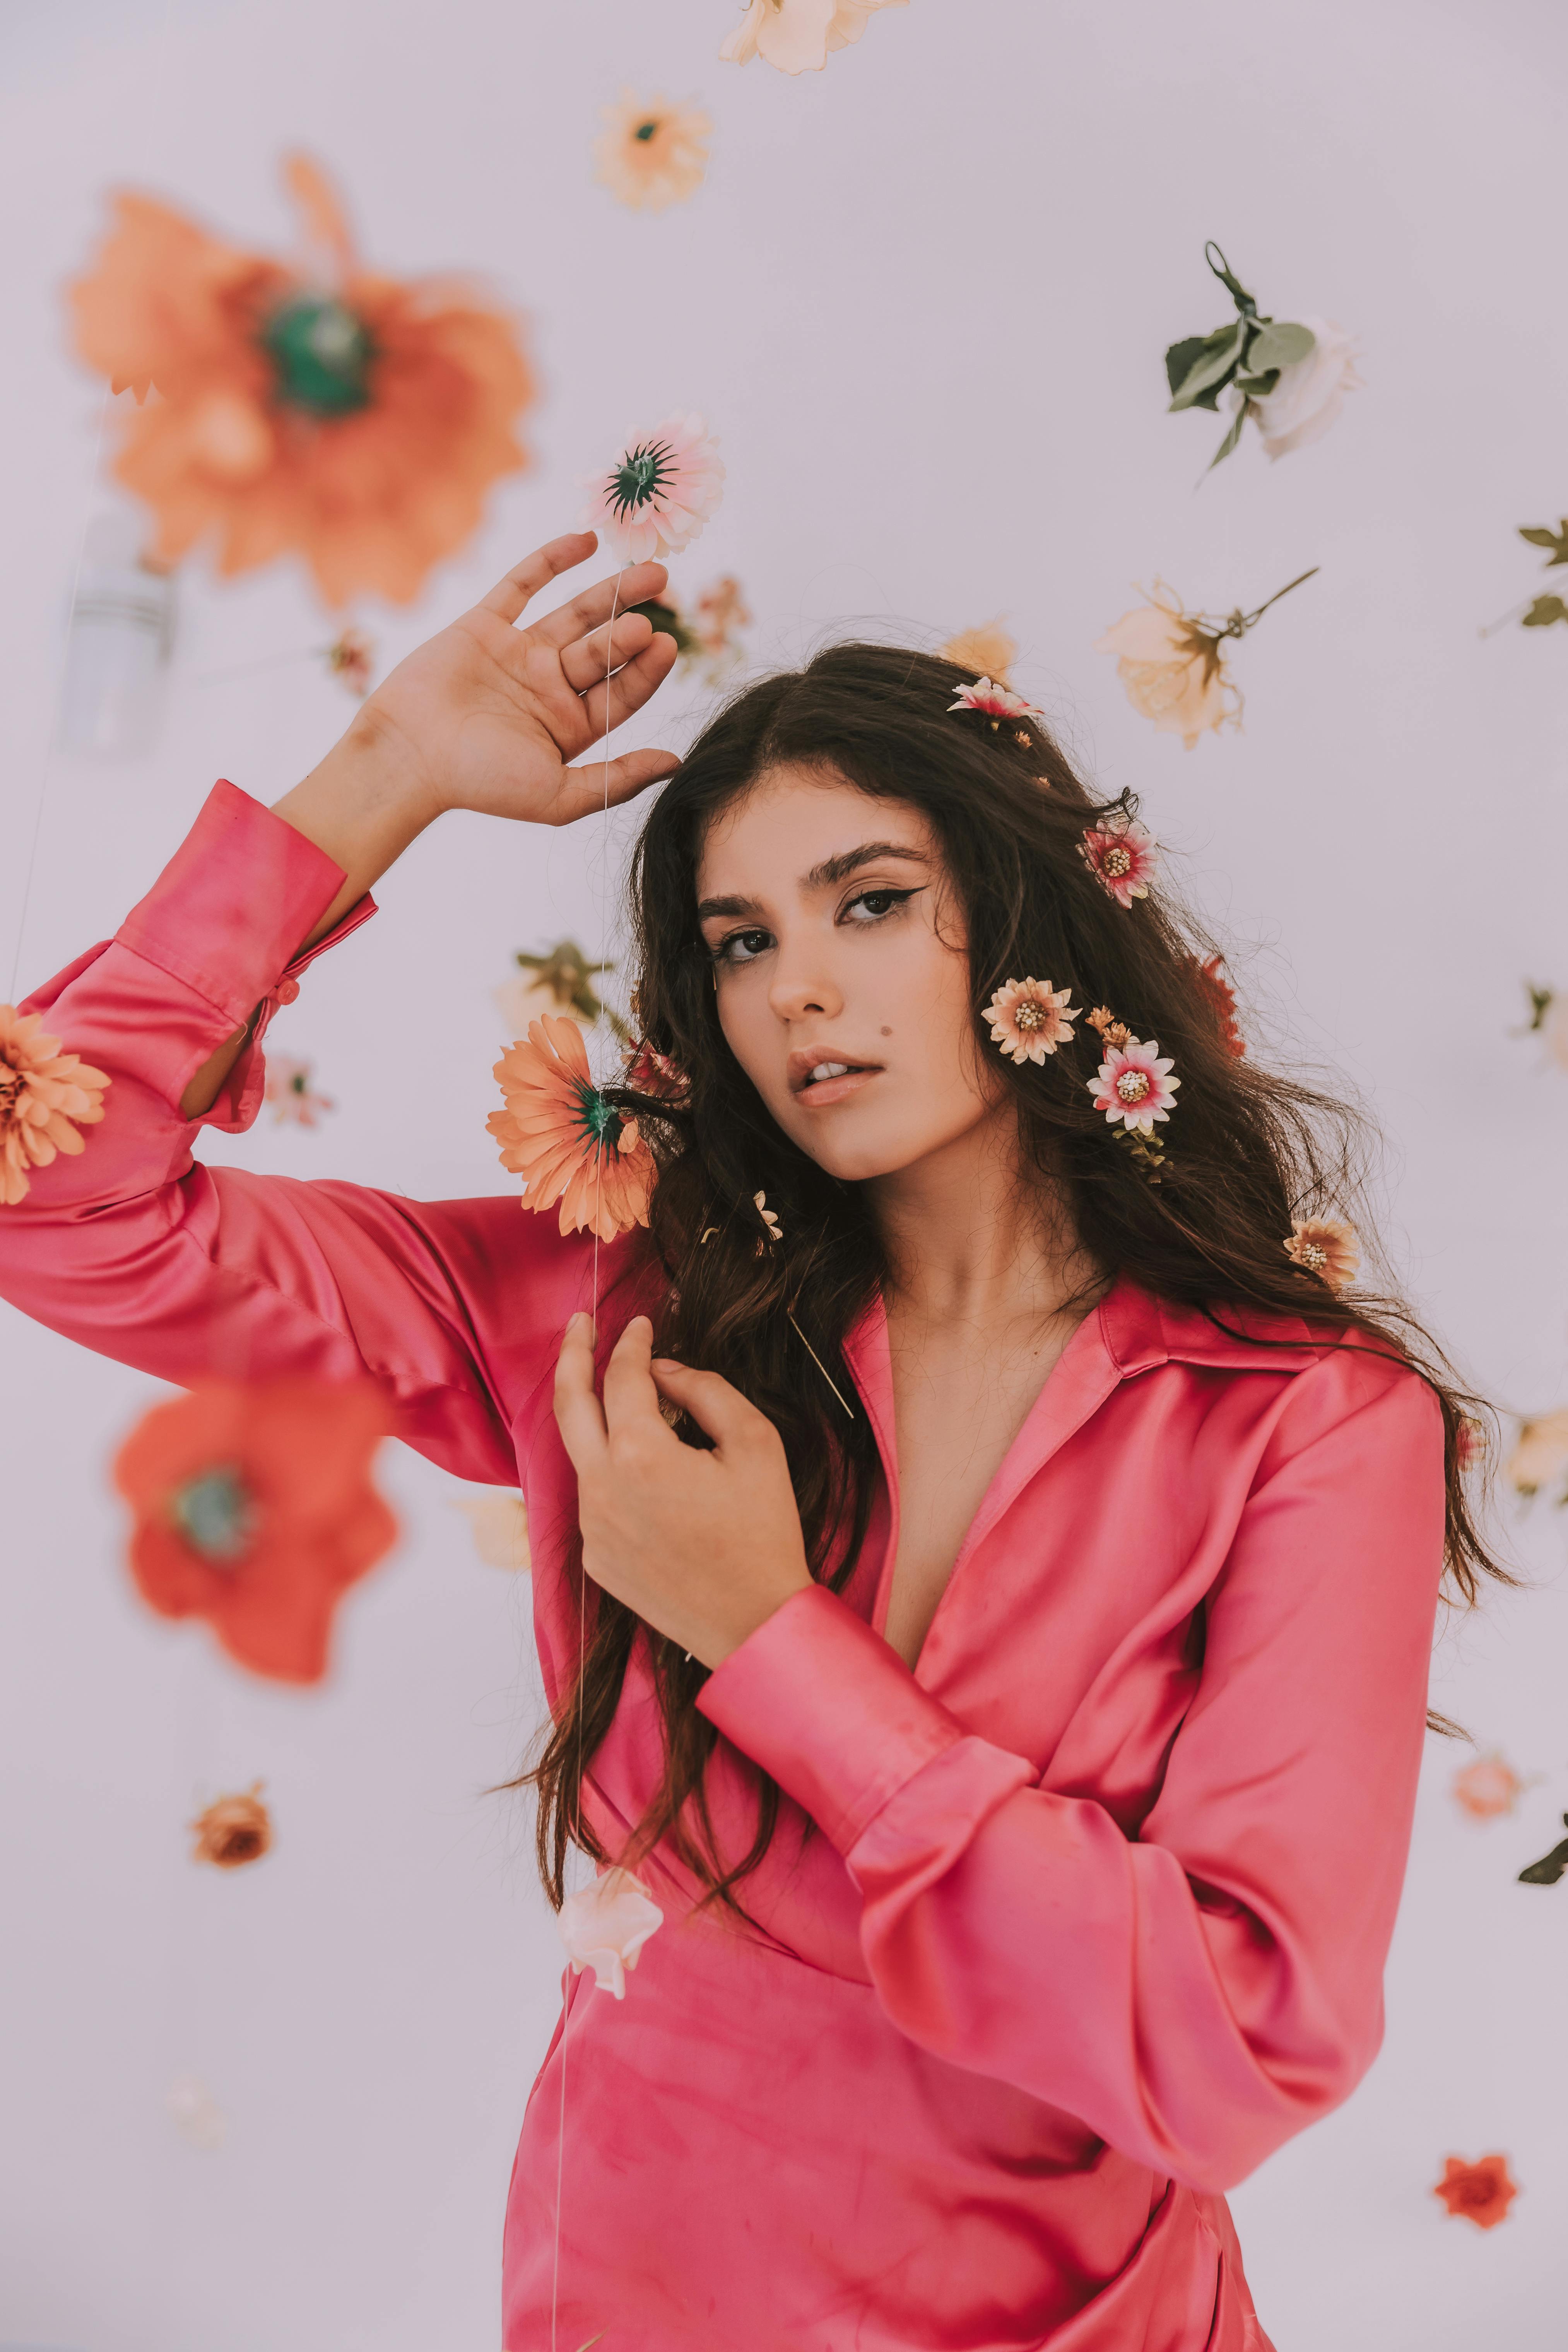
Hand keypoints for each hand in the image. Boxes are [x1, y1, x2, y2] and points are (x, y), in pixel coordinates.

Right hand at [358, 529, 679, 827]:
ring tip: (649, 571)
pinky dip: (552, 560)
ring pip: (574, 614)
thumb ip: (618, 780)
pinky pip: (523, 585)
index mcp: (570, 726)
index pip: (621, 692)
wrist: (408, 757)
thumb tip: (676, 765)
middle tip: (660, 595)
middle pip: (603, 649)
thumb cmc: (481, 783)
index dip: (646, 667)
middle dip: (630, 624)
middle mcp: (550, 688)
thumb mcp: (560, 795)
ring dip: (609, 591)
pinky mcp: (485, 626)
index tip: (667, 643)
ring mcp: (519, 654)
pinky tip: (586, 542)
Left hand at [553, 1314, 812, 1669]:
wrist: (756, 1623)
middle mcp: (601, 1490)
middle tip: (580, 1323)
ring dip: (596, 1418)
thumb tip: (664, 1372)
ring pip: (581, 1454)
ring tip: (622, 1396)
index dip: (631, 1343)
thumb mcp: (755, 1444)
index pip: (621, 1377)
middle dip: (571, 1354)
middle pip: (567, 1404)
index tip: (641, 1324)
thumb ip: (706, 1391)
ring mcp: (592, 1528)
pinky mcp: (596, 1557)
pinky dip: (612, 1470)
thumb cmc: (764, 1533)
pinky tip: (645, 1472)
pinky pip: (595, 1498)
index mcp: (640, 1456)